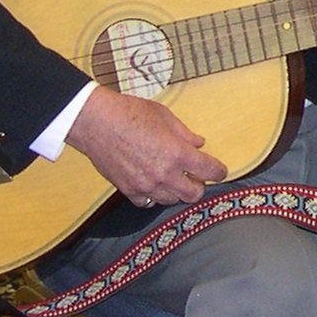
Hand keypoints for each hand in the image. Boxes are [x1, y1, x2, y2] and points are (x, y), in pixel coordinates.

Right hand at [67, 87, 227, 207]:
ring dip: (177, 191)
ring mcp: (145, 185)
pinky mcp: (128, 190)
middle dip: (199, 185)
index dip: (219, 171)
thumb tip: (199, 144)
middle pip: (194, 194)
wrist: (96, 122)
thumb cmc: (130, 113)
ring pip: (171, 200)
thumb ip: (186, 134)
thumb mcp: (165, 117)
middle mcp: (164, 174)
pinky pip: (147, 202)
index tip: (220, 170)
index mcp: (178, 153)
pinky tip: (154, 184)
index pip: (210, 171)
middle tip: (196, 175)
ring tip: (174, 178)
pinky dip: (154, 196)